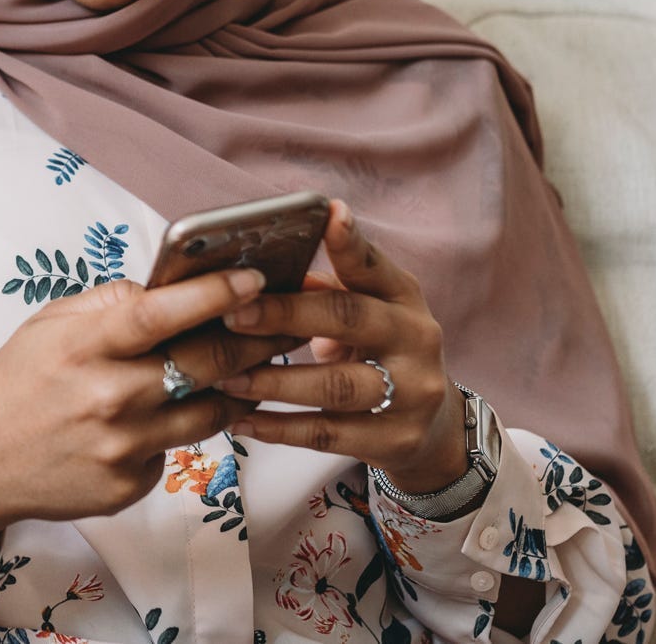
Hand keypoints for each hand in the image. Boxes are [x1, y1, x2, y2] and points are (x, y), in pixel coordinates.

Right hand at [0, 268, 296, 543]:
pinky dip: (183, 426)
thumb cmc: (16, 384)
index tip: (254, 277)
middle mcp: (107, 397)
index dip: (213, 293)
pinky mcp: (129, 484)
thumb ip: (109, 303)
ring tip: (252, 368)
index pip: (160, 314)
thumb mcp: (48, 324)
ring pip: (210, 412)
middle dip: (255, 339)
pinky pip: (177, 447)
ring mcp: (121, 447)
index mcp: (84, 347)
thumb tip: (167, 290)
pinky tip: (176, 414)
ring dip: (238, 387)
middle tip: (283, 323)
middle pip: (205, 365)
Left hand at [217, 201, 469, 493]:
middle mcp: (416, 339)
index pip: (374, 265)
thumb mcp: (366, 314)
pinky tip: (241, 420)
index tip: (328, 214)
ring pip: (335, 385)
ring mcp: (412, 393)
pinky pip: (328, 434)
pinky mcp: (396, 440)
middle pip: (349, 318)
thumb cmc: (378, 353)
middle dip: (287, 314)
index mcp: (403, 297)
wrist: (430, 427)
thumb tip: (263, 273)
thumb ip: (324, 291)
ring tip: (226, 376)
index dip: (351, 241)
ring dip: (274, 381)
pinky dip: (280, 428)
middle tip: (233, 314)